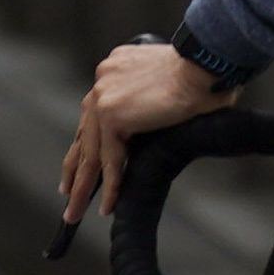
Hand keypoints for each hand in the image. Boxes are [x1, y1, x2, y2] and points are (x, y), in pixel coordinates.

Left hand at [58, 37, 238, 231]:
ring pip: (90, 150)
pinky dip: (110, 184)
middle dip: (76, 168)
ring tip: (75, 212)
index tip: (82, 162)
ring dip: (83, 185)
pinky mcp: (112, 114)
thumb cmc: (205, 73)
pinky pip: (109, 158)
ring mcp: (104, 96)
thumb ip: (155, 99)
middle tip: (66, 192)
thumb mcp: (171, 83)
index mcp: (115, 69)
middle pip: (84, 133)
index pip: (96, 114)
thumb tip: (160, 119)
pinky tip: (107, 205)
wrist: (207, 63)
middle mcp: (104, 79)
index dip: (88, 141)